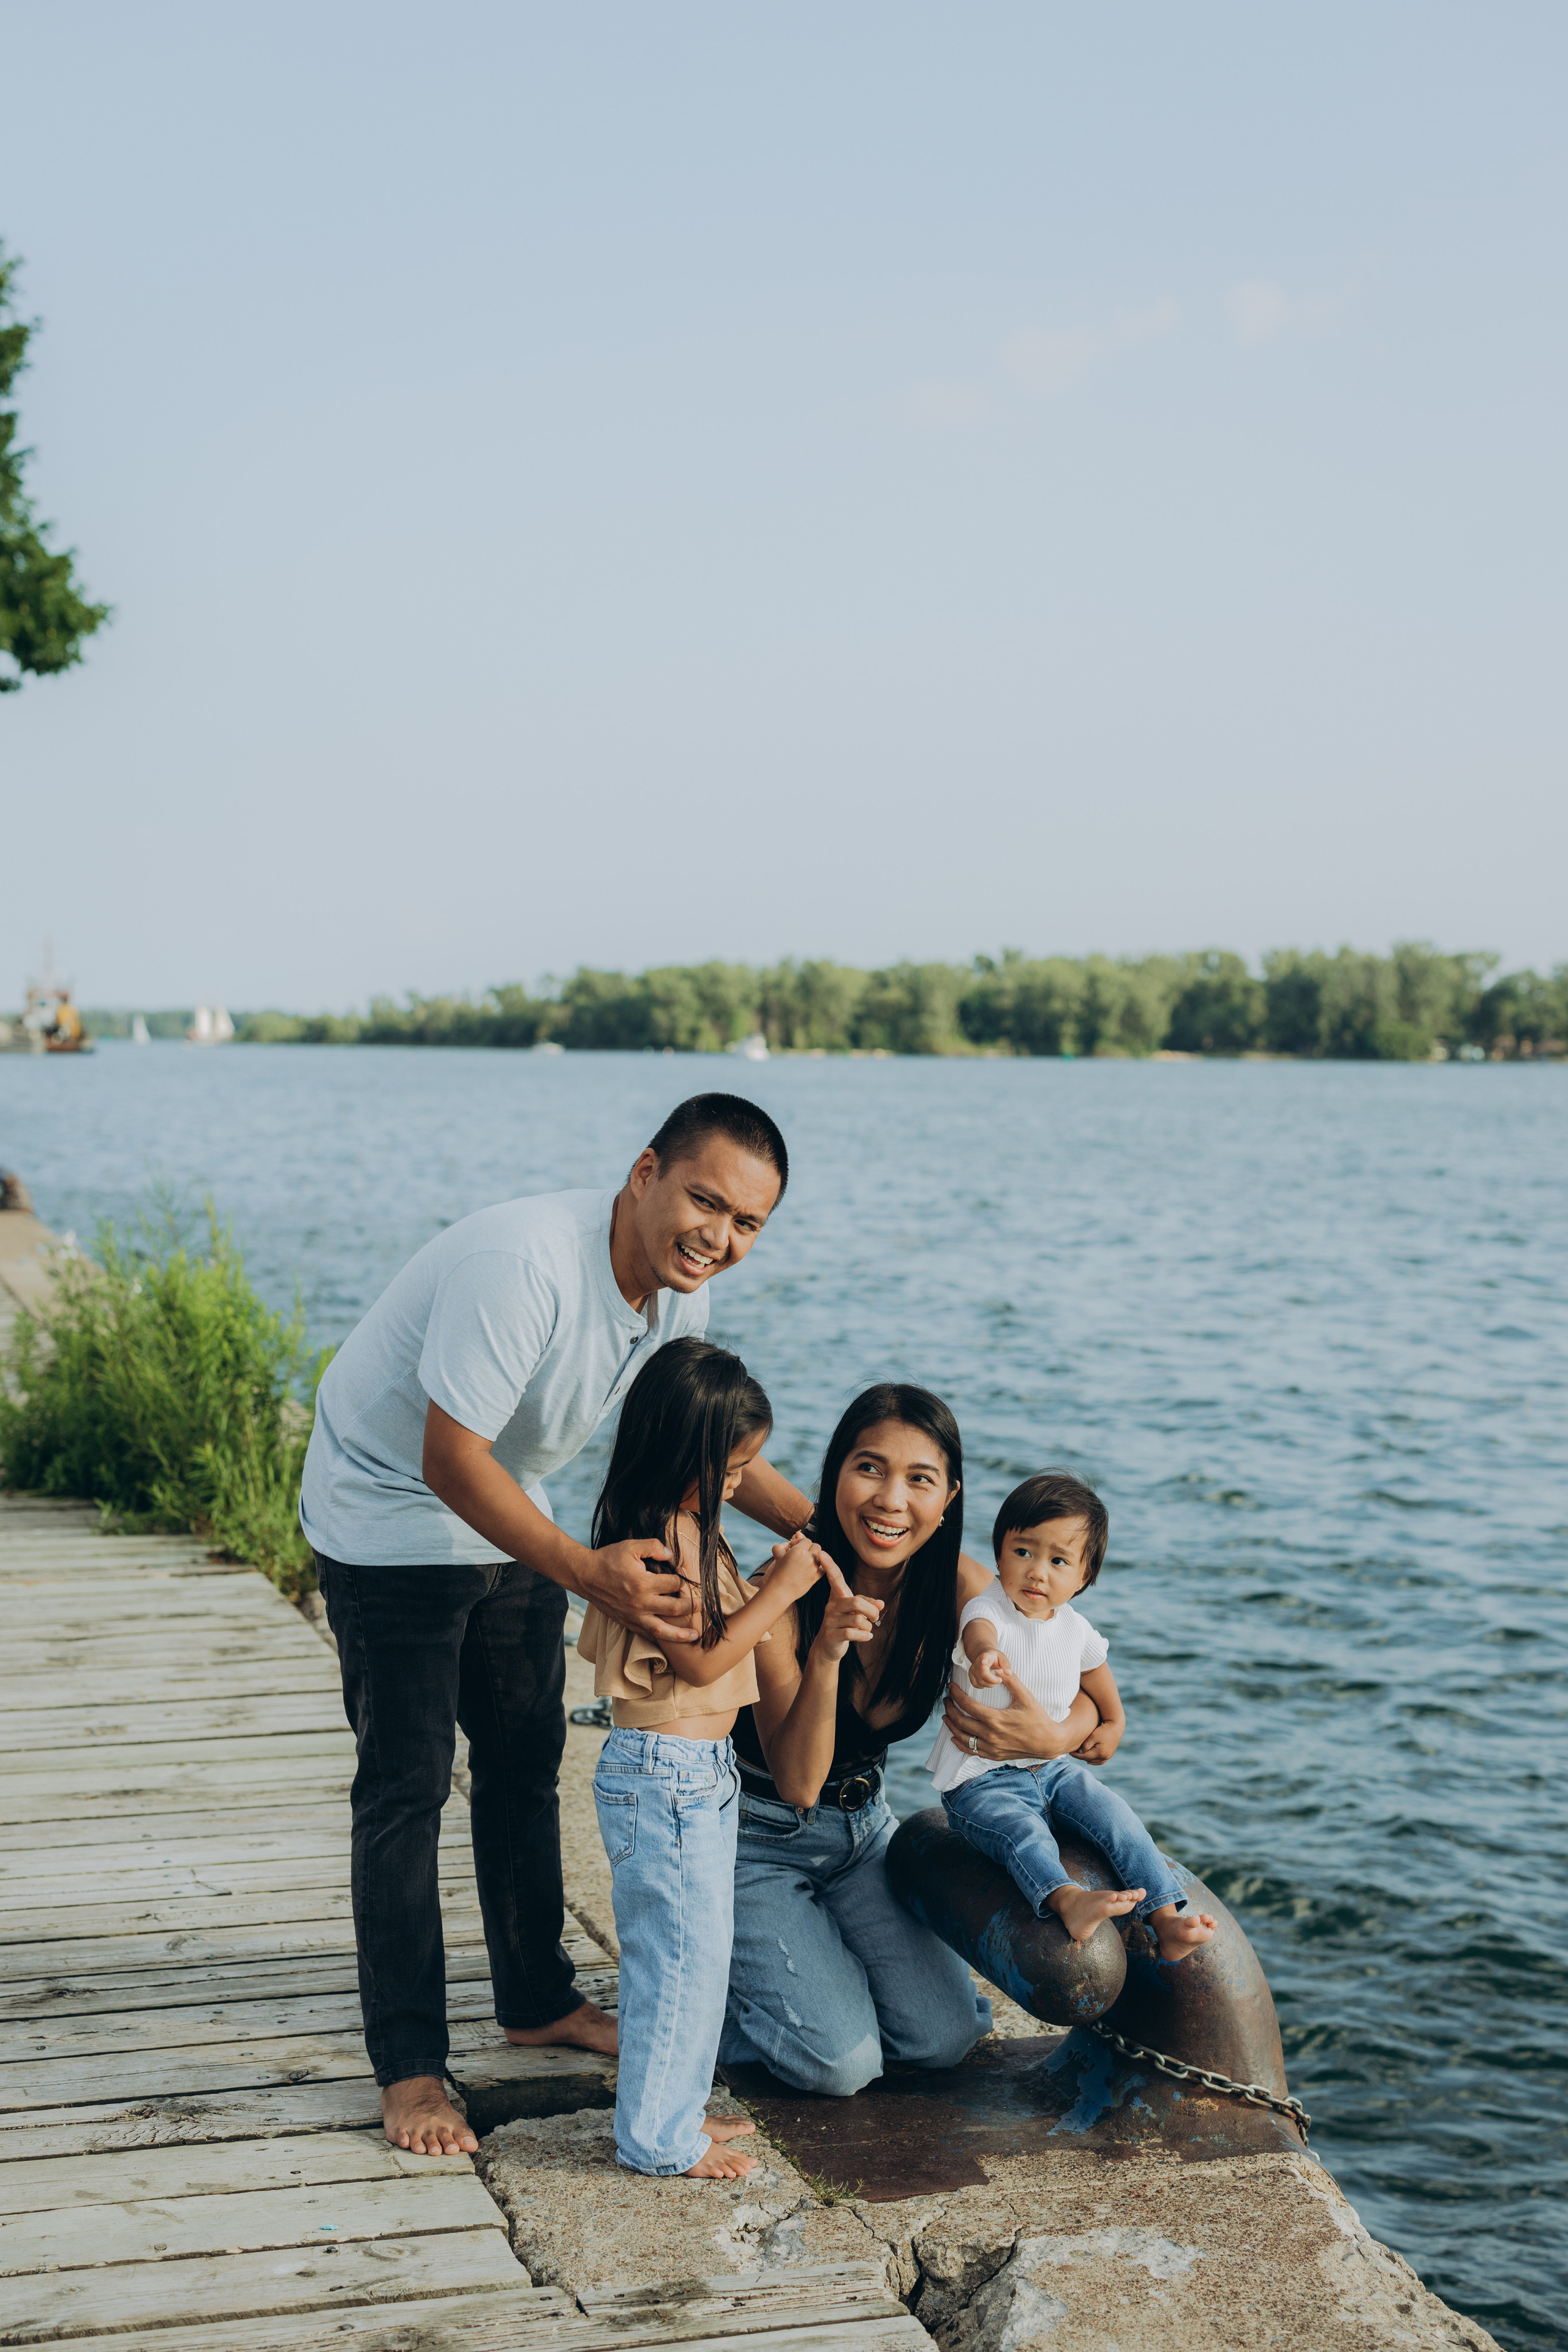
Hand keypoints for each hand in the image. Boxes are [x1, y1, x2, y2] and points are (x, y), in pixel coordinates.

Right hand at [577, 1538, 702, 1645]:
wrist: (585, 1575)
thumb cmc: (608, 1559)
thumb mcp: (631, 1546)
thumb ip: (653, 1547)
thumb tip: (672, 1555)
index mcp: (643, 1583)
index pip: (673, 1583)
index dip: (683, 1578)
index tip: (686, 1575)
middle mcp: (640, 1603)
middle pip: (674, 1609)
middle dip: (691, 1607)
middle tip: (703, 1606)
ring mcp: (633, 1616)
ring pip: (662, 1630)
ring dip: (680, 1634)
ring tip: (695, 1636)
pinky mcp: (626, 1622)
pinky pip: (646, 1634)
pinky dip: (660, 1639)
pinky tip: (670, 1641)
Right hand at [762, 1530, 829, 1601]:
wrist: (780, 1590)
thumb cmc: (778, 1573)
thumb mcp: (777, 1555)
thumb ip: (783, 1544)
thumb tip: (793, 1538)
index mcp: (798, 1550)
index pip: (806, 1540)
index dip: (800, 1542)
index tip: (794, 1547)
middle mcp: (808, 1557)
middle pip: (816, 1546)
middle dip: (810, 1548)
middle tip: (801, 1553)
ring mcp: (813, 1567)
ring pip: (820, 1556)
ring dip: (814, 1557)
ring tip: (805, 1561)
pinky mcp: (816, 1576)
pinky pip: (822, 1567)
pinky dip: (818, 1566)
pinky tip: (810, 1569)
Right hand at [810, 1559, 880, 1664]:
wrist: (828, 1647)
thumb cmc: (844, 1624)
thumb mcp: (856, 1611)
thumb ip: (868, 1604)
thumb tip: (881, 1603)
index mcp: (837, 1596)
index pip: (834, 1578)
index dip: (829, 1566)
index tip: (821, 1552)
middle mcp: (831, 1605)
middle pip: (856, 1602)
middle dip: (872, 1611)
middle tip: (875, 1618)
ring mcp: (830, 1620)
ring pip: (858, 1620)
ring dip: (868, 1626)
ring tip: (866, 1629)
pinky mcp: (831, 1635)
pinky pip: (853, 1633)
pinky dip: (865, 1636)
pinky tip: (866, 1637)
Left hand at [943, 1669, 1072, 1760]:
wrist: (1048, 1742)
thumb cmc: (1038, 1718)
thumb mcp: (1026, 1697)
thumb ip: (1012, 1681)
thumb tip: (999, 1669)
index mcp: (995, 1719)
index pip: (967, 1706)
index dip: (956, 1695)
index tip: (950, 1687)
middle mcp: (990, 1735)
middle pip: (961, 1722)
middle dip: (950, 1709)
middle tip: (946, 1700)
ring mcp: (991, 1747)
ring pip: (963, 1738)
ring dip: (951, 1726)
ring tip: (946, 1716)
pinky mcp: (994, 1755)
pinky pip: (972, 1751)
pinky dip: (960, 1744)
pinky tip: (954, 1737)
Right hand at [969, 1646, 1009, 1688]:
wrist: (984, 1656)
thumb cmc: (994, 1658)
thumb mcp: (1002, 1658)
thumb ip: (1006, 1665)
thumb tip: (1009, 1674)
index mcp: (986, 1656)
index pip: (984, 1658)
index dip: (983, 1660)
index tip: (984, 1661)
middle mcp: (977, 1662)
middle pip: (984, 1675)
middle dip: (994, 1681)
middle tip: (999, 1679)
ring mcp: (972, 1669)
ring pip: (980, 1682)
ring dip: (990, 1684)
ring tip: (994, 1679)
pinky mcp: (970, 1675)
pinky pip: (976, 1685)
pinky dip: (983, 1685)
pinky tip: (987, 1681)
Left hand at [1073, 1722, 1122, 1762]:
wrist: (1116, 1726)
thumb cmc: (1103, 1730)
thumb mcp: (1093, 1736)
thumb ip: (1085, 1745)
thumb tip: (1080, 1753)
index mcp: (1100, 1753)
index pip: (1085, 1756)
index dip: (1076, 1755)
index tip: (1070, 1752)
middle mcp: (1105, 1757)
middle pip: (1089, 1760)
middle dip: (1081, 1757)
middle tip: (1073, 1753)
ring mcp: (1108, 1756)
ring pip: (1095, 1762)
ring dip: (1087, 1760)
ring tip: (1080, 1756)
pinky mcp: (1110, 1754)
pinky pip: (1100, 1761)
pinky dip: (1094, 1761)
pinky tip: (1089, 1760)